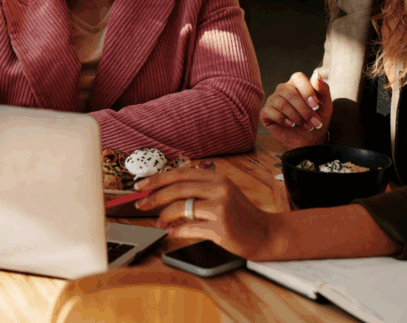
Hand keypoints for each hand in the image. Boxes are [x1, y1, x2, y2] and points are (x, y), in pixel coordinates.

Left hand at [133, 167, 276, 259]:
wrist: (265, 233)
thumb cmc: (240, 214)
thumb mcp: (222, 193)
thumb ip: (199, 189)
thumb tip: (164, 191)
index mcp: (217, 178)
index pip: (181, 173)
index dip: (158, 179)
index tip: (141, 185)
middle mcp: (220, 188)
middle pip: (178, 188)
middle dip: (155, 196)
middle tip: (141, 204)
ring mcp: (221, 207)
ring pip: (181, 207)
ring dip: (164, 216)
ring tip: (159, 222)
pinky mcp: (221, 227)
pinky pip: (190, 228)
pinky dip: (177, 231)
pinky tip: (173, 232)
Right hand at [260, 70, 331, 149]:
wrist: (310, 141)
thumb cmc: (317, 121)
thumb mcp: (326, 105)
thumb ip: (323, 89)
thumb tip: (316, 74)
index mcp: (296, 84)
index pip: (298, 77)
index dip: (307, 90)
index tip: (316, 106)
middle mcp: (283, 89)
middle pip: (290, 92)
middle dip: (304, 110)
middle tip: (314, 122)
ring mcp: (273, 100)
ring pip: (281, 102)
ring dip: (296, 117)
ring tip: (305, 126)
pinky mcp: (265, 113)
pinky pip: (270, 111)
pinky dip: (283, 119)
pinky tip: (291, 125)